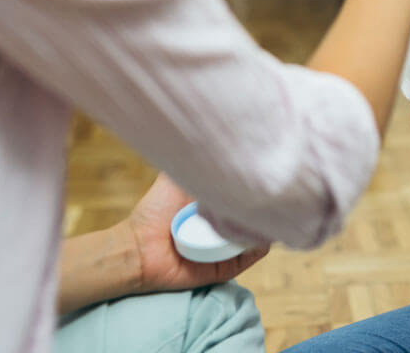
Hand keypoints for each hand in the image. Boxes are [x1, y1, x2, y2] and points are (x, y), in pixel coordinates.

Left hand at [122, 174, 268, 293]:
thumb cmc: (154, 211)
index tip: (265, 175)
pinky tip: (260, 234)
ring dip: (264, 224)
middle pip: (253, 215)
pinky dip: (258, 247)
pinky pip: (249, 258)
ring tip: (267, 212)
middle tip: (270, 194)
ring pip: (256, 235)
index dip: (254, 186)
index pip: (242, 195)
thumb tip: (214, 142)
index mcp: (214, 206)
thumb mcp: (174, 179)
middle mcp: (222, 226)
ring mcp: (226, 248)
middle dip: (262, 205)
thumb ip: (190, 161)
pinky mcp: (226, 267)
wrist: (139, 248)